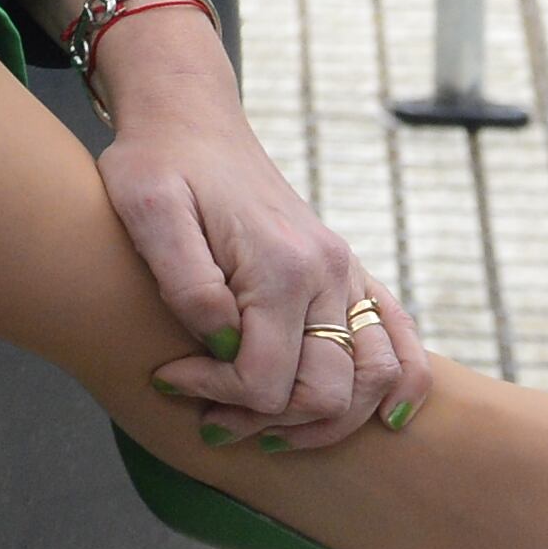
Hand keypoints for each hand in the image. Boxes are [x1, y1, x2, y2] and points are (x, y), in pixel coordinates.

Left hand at [90, 5, 429, 447]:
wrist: (190, 120)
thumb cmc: (157, 163)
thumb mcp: (146, 210)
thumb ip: (185, 281)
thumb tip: (223, 343)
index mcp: (281, 264)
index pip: (265, 379)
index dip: (216, 395)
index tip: (168, 379)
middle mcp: (327, 271)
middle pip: (325, 393)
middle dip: (264, 420)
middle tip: (209, 419)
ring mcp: (345, 272)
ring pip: (373, 380)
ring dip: (324, 422)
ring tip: (264, 428)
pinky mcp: (349, 272)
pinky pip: (401, 341)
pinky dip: (401, 387)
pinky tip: (384, 418)